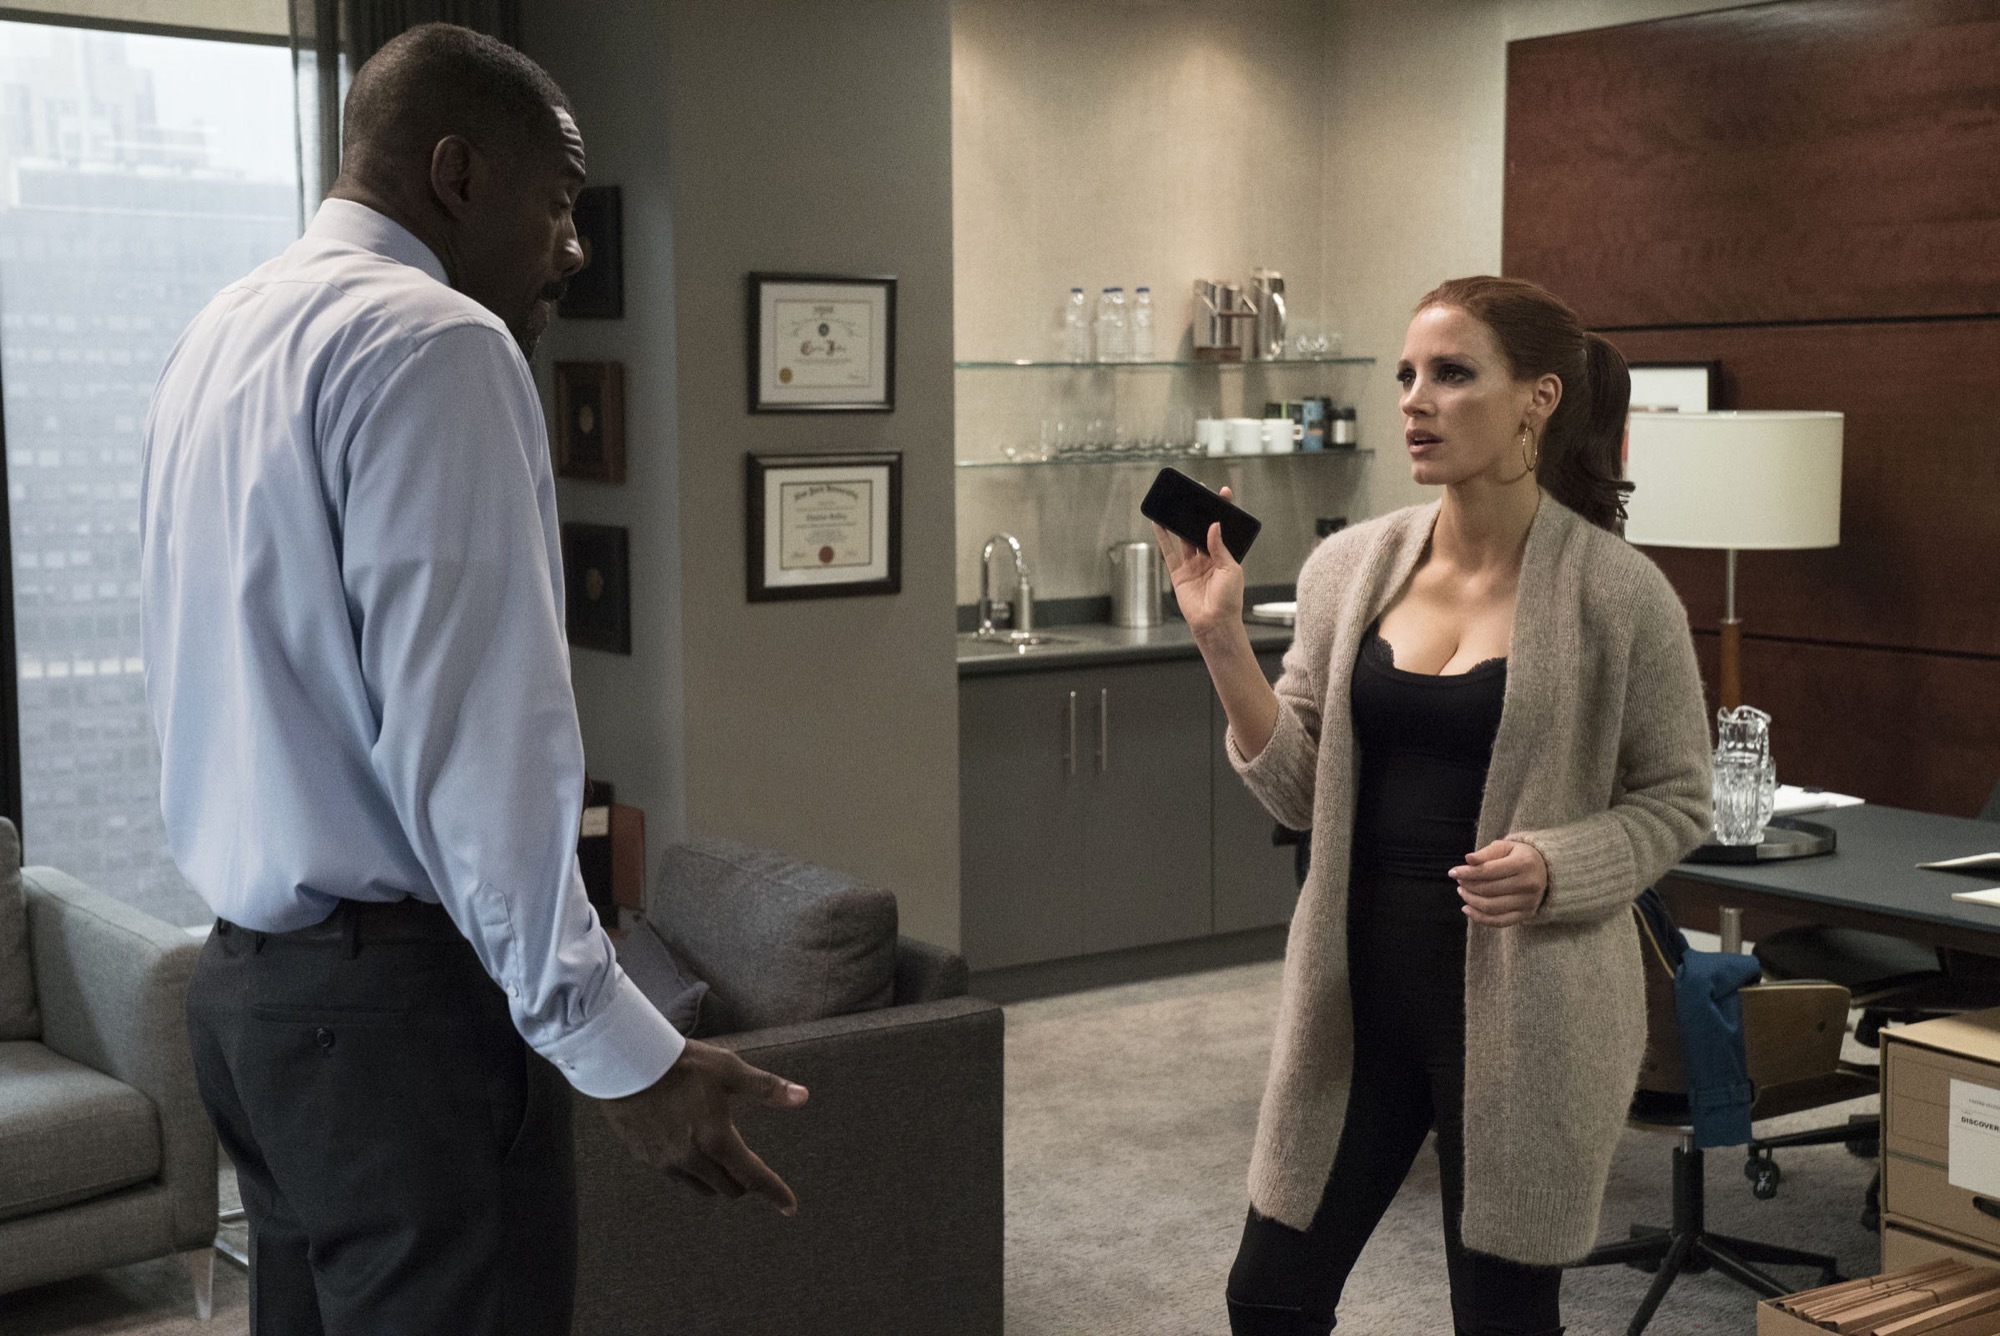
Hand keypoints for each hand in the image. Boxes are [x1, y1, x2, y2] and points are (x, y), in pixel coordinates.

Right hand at [596, 1038, 808, 1213]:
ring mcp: (665, 1162)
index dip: (775, 1192)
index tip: (790, 1207)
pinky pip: (676, 1176)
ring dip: (717, 1179)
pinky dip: (692, 1170)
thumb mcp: (729, 1070)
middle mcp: (691, 1159)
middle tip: (752, 1168)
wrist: (624, 1062)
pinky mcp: (646, 1158)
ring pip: (701, 1187)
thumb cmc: (682, 1063)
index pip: (753, 1176)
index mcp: (716, 1139)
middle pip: (728, 1188)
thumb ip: (766, 1088)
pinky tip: (690, 1149)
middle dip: (745, 1183)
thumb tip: (803, 1096)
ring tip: (721, 1158)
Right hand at [1152, 486, 1243, 641]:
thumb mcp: (1230, 570)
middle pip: (1201, 530)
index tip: (1223, 493)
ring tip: (1175, 503)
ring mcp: (1193, 565)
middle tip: (1195, 493)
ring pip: (1184, 538)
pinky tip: (1158, 523)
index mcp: (1226, 556)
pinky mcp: (1179, 574)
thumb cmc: (1229, 600)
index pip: (1224, 528)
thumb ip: (1220, 547)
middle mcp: (1209, 558)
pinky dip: (1162, 538)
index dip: (1224, 510)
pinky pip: (1169, 552)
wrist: (1214, 623)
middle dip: (1199, 512)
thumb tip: (1213, 525)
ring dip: (1180, 521)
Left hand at [1451, 839, 1548, 927]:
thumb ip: (1486, 853)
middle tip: (1459, 881)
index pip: (1488, 871)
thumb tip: (1468, 859)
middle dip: (1468, 886)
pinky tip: (1467, 908)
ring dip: (1471, 901)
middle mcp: (1529, 885)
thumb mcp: (1505, 847)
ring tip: (1462, 891)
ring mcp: (1528, 902)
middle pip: (1488, 890)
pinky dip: (1480, 918)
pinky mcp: (1526, 914)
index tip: (1452, 872)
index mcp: (1524, 864)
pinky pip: (1499, 921)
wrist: (1545, 871)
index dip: (1467, 873)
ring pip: (1491, 907)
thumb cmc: (1518, 856)